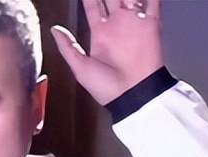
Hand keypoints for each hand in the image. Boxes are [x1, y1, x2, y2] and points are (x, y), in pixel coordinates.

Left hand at [49, 0, 164, 105]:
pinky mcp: (151, 25)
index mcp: (100, 33)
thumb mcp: (80, 68)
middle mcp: (117, 25)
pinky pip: (153, 3)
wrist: (133, 97)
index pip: (93, 5)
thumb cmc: (107, 88)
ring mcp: (134, 24)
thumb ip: (68, 47)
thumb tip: (54, 29)